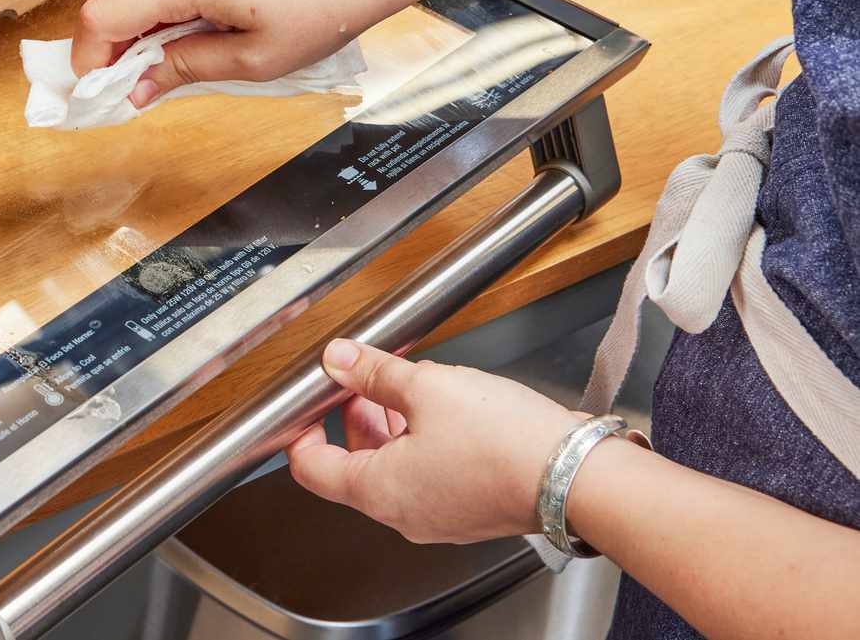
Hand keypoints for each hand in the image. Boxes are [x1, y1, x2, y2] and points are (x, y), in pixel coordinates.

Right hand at [69, 0, 445, 105]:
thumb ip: (186, 69)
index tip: (99, 91)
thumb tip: (137, 89)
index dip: (90, 58)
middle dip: (102, 38)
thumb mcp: (255, 58)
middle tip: (126, 79)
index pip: (101, 16)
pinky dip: (153, 0)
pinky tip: (185, 30)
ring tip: (160, 59)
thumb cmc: (324, 5)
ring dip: (128, 19)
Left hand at [286, 339, 580, 543]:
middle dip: (353, 416)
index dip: (300, 431)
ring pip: (394, 467)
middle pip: (353, 465)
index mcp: (378, 491)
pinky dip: (423, 440)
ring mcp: (439, 515)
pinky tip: (444, 407)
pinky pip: (429, 474)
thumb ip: (374, 373)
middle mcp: (404, 513)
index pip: (311, 469)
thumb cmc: (504, 443)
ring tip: (407, 385)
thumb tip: (339, 360)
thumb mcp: (427, 388)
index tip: (305, 403)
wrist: (577, 476)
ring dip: (390, 425)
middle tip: (362, 379)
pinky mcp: (470, 508)